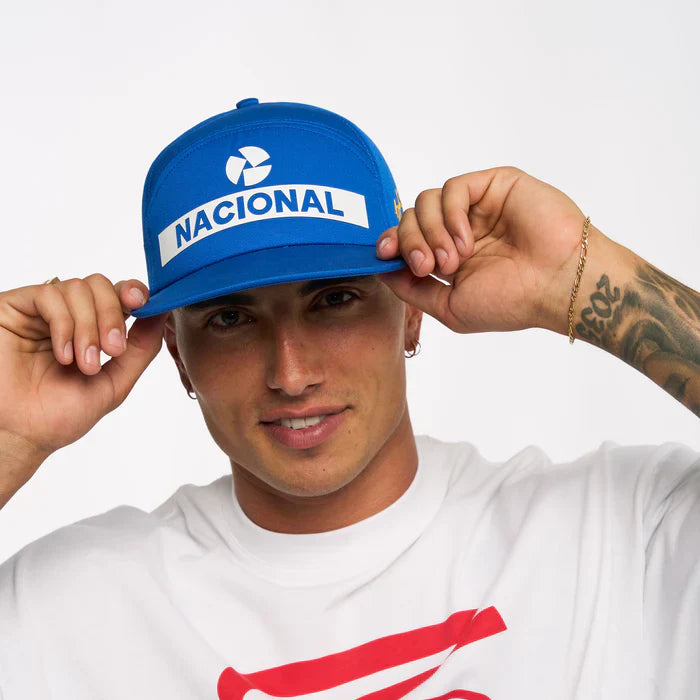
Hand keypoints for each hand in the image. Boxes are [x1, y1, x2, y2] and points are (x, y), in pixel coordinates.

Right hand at [0, 275, 165, 497]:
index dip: (134, 292)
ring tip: (82, 363)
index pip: (118, 294)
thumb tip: (162, 313)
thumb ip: (140, 349)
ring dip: (87, 327)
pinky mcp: (15, 308)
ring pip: (78, 288)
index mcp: (93, 329)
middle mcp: (68, 315)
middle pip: (100, 285)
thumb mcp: (115, 383)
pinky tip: (63, 354)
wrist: (19, 435)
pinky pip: (49, 295)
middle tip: (112, 350)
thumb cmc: (59, 415)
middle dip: (112, 315)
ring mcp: (41, 311)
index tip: (142, 303)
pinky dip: (63, 324)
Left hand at [376, 166, 592, 334]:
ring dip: (430, 232)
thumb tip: (382, 271)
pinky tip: (467, 240)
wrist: (559, 285)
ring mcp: (477, 207)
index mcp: (451, 257)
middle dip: (409, 242)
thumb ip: (412, 290)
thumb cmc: (513, 302)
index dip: (390, 243)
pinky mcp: (494, 185)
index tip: (384, 255)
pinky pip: (452, 188)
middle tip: (428, 267)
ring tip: (453, 260)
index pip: (407, 239)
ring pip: (426, 201)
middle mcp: (461, 229)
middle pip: (411, 218)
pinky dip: (450, 214)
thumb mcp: (450, 307)